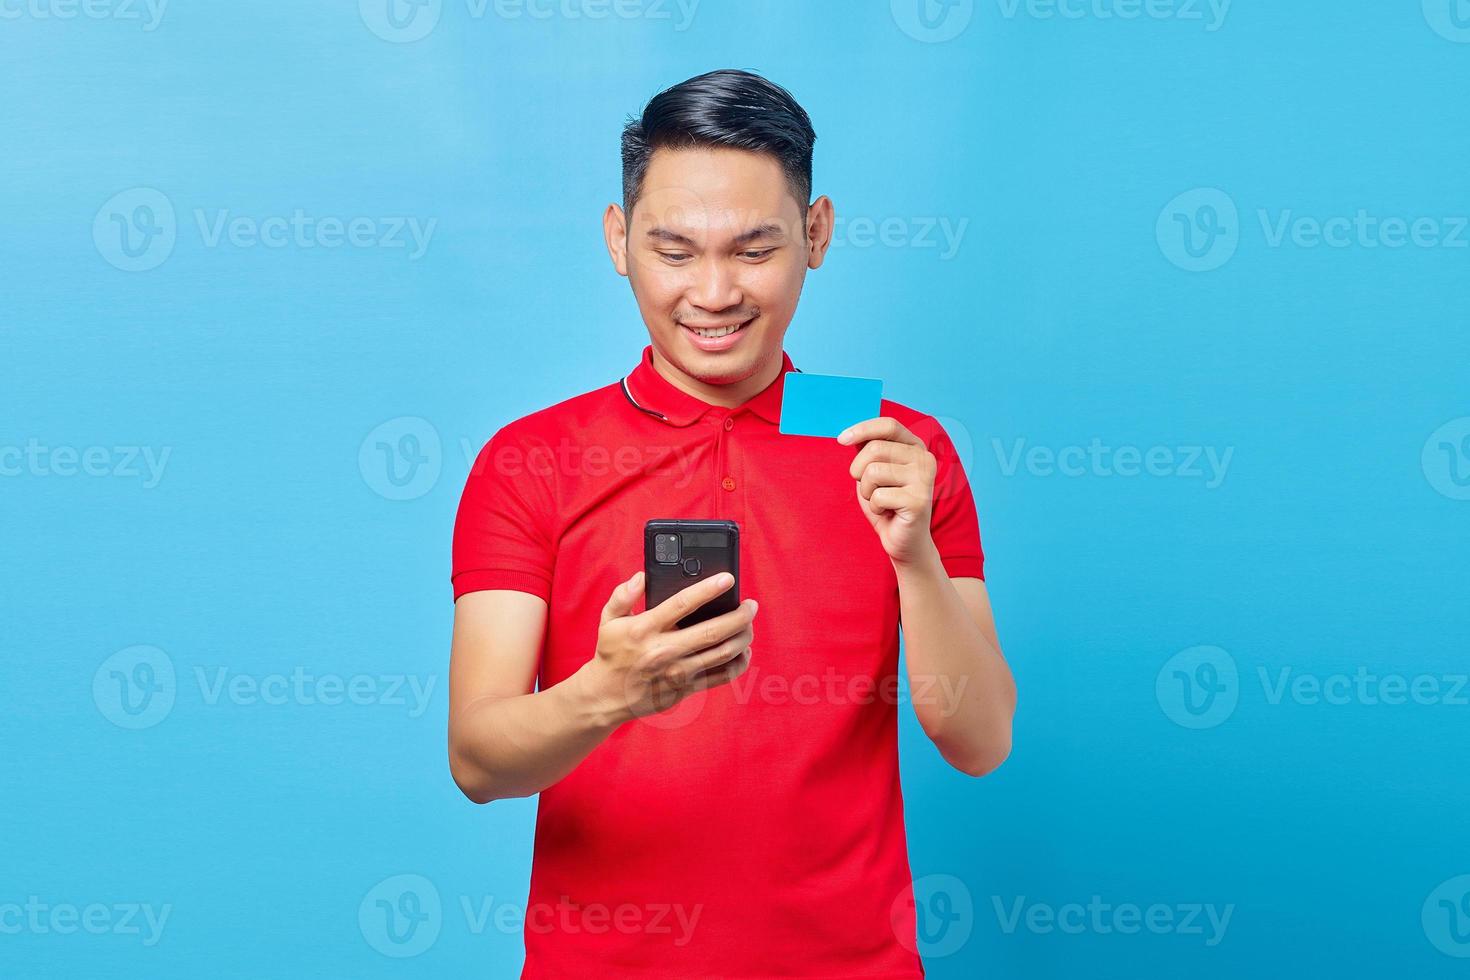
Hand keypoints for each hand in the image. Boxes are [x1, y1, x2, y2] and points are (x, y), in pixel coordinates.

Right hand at [579, 570, 756, 724]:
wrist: (607, 696)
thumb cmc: (612, 653)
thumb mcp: (608, 620)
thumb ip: (623, 595)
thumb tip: (643, 576)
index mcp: (645, 628)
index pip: (682, 603)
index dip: (708, 589)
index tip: (728, 579)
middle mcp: (664, 650)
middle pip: (712, 631)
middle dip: (739, 616)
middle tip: (751, 605)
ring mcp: (678, 672)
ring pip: (723, 653)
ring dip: (743, 637)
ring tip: (749, 624)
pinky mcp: (686, 688)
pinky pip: (722, 676)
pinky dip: (739, 662)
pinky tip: (743, 650)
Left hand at [837, 416, 939, 566]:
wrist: (904, 541)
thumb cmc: (887, 504)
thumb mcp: (873, 472)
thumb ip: (868, 451)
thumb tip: (850, 434)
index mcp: (915, 447)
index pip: (888, 425)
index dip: (862, 429)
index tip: (841, 439)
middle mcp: (924, 459)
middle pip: (875, 448)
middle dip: (859, 470)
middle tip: (868, 487)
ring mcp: (924, 479)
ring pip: (873, 471)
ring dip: (866, 490)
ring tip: (880, 500)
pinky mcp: (919, 501)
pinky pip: (878, 496)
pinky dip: (874, 506)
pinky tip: (887, 512)